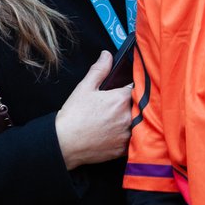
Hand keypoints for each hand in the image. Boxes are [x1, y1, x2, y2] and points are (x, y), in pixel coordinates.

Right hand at [55, 51, 132, 169]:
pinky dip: (129, 135)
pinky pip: (133, 139)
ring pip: (138, 123)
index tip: (126, 88)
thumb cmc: (74, 115)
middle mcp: (128, 117)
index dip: (132, 86)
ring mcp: (128, 134)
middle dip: (133, 103)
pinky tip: (116, 133)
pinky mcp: (124, 149)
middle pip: (139, 105)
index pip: (137, 87)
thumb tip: (107, 55)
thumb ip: (99, 69)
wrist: (65, 143)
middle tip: (118, 105)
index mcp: (121, 99)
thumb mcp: (85, 87)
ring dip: (132, 119)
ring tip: (116, 119)